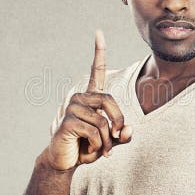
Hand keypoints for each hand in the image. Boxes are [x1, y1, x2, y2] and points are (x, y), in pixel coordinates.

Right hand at [43, 29, 133, 171]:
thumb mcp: (110, 141)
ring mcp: (71, 109)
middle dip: (118, 122)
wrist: (66, 161)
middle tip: (115, 139)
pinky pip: (94, 132)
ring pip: (103, 122)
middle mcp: (80, 98)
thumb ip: (122, 135)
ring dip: (106, 141)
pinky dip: (98, 146)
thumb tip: (128, 130)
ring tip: (101, 150)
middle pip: (109, 102)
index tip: (98, 32)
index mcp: (91, 98)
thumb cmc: (87, 148)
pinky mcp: (67, 122)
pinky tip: (90, 151)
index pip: (95, 71)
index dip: (98, 53)